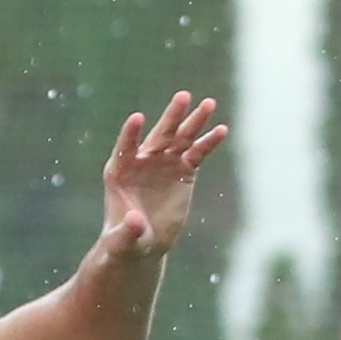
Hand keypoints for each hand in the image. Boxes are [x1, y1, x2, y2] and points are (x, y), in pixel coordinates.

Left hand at [96, 91, 226, 260]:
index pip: (125, 148)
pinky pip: (196, 153)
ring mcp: (164, 163)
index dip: (130, 134)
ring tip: (209, 104)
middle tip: (183, 97)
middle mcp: (142, 161)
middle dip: (171, 117)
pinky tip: (221, 130)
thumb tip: (135, 221)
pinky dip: (208, 142)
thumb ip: (127, 231)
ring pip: (180, 138)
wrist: (143, 242)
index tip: (138, 117)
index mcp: (119, 171)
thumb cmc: (124, 241)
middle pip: (157, 135)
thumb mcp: (123, 241)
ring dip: (194, 121)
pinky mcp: (182, 171)